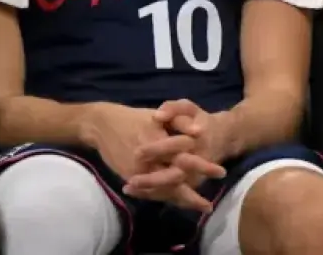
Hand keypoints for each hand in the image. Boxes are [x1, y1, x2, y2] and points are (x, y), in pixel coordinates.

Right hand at [85, 103, 220, 210]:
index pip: (184, 158)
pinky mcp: (130, 179)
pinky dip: (167, 197)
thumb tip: (200, 132)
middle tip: (210, 203)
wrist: (102, 126)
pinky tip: (181, 201)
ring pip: (163, 191)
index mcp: (157, 143)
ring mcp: (137, 173)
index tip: (220, 172)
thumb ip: (181, 123)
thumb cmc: (136, 119)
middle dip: (194, 192)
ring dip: (183, 200)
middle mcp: (147, 162)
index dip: (202, 166)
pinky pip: (152, 192)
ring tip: (203, 206)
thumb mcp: (161, 116)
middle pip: (175, 180)